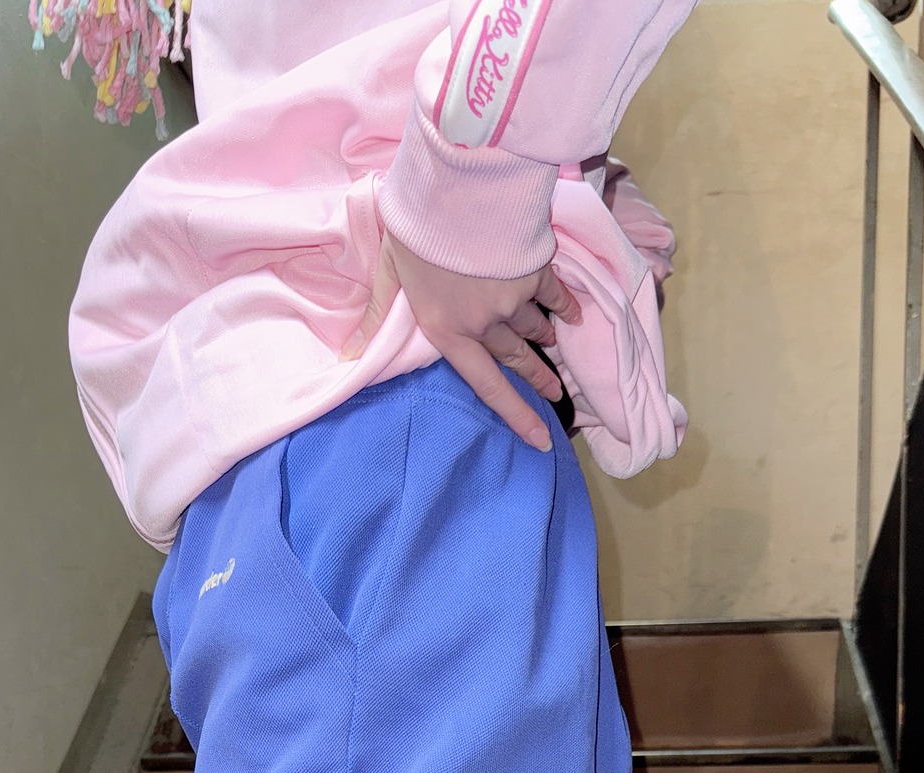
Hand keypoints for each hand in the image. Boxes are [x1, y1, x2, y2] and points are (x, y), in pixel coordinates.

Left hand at [340, 232, 581, 451]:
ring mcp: (514, 298)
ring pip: (533, 325)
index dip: (515, 415)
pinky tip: (574, 314)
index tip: (540, 439)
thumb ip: (377, 314)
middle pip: (516, 358)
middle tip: (555, 394)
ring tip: (555, 344)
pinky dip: (565, 305)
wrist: (457, 182)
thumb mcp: (388, 270)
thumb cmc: (415, 226)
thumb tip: (349, 358)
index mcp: (449, 330)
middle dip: (537, 378)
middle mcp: (486, 323)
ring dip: (545, 337)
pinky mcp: (535, 269)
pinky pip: (554, 294)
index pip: (486, 385)